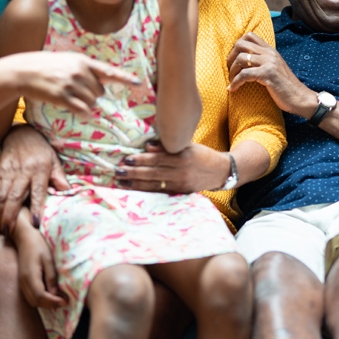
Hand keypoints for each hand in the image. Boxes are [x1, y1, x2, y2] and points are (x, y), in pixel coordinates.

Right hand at [0, 125, 70, 234]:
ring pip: (1, 194)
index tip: (35, 223)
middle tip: (10, 231)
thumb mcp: (54, 159)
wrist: (20, 133)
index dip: (36, 207)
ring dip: (0, 212)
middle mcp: (23, 171)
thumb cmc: (40, 149)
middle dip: (11, 215)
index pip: (38, 191)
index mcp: (40, 169)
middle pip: (15, 196)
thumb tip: (66, 190)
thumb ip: (59, 175)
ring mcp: (9, 171)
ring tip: (2, 227)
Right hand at [9, 51, 138, 117]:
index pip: (108, 71)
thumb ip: (84, 69)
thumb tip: (100, 86)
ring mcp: (71, 83)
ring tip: (70, 97)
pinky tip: (80, 113)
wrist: (22, 71)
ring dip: (85, 104)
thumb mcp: (66, 60)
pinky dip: (84, 113)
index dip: (124, 78)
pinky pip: (82, 109)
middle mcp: (79, 71)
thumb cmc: (45, 66)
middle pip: (100, 92)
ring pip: (92, 102)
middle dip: (92, 95)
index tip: (138, 83)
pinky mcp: (62, 96)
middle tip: (76, 92)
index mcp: (82, 61)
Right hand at [15, 220, 66, 308]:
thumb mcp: (48, 259)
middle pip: (36, 301)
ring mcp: (21, 282)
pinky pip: (30, 295)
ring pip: (32, 300)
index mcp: (30, 276)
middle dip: (50, 305)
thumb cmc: (39, 245)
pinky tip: (51, 294)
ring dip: (45, 303)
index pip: (40, 296)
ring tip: (59, 299)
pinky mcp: (23, 281)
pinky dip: (40, 298)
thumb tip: (55, 294)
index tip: (66, 301)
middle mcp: (23, 282)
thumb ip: (51, 277)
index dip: (53, 302)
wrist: (25, 237)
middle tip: (65, 302)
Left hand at [116, 142, 230, 192]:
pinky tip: (135, 188)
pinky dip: (146, 190)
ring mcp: (181, 184)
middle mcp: (181, 172)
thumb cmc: (202, 155)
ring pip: (154, 184)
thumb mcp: (188, 145)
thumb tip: (147, 145)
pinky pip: (160, 192)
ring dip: (136, 184)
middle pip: (153, 173)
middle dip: (134, 172)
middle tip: (118, 171)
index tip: (127, 159)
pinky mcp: (181, 192)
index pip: (157, 159)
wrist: (220, 171)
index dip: (141, 159)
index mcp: (183, 157)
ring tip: (121, 181)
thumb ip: (168, 146)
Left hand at [226, 32, 315, 116]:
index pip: (250, 35)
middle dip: (230, 56)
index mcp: (270, 50)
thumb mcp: (275, 69)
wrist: (300, 98)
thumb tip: (246, 61)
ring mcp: (269, 62)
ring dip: (232, 71)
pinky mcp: (267, 74)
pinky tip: (233, 89)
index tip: (234, 59)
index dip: (237, 45)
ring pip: (240, 58)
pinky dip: (235, 82)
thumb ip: (263, 62)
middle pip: (241, 44)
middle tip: (230, 69)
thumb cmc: (285, 87)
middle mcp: (269, 53)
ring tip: (232, 81)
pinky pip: (244, 74)